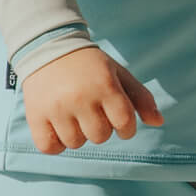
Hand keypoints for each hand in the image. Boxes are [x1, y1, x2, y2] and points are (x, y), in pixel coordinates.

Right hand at [21, 45, 163, 153]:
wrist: (49, 48)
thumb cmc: (91, 66)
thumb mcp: (119, 74)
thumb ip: (141, 97)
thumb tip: (159, 122)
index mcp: (105, 85)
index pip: (125, 123)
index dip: (127, 128)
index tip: (120, 121)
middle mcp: (81, 97)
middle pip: (101, 137)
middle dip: (102, 129)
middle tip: (94, 112)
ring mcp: (57, 108)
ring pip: (76, 144)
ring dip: (79, 135)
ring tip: (75, 115)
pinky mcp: (35, 116)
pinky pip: (51, 148)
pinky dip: (57, 143)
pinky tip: (59, 126)